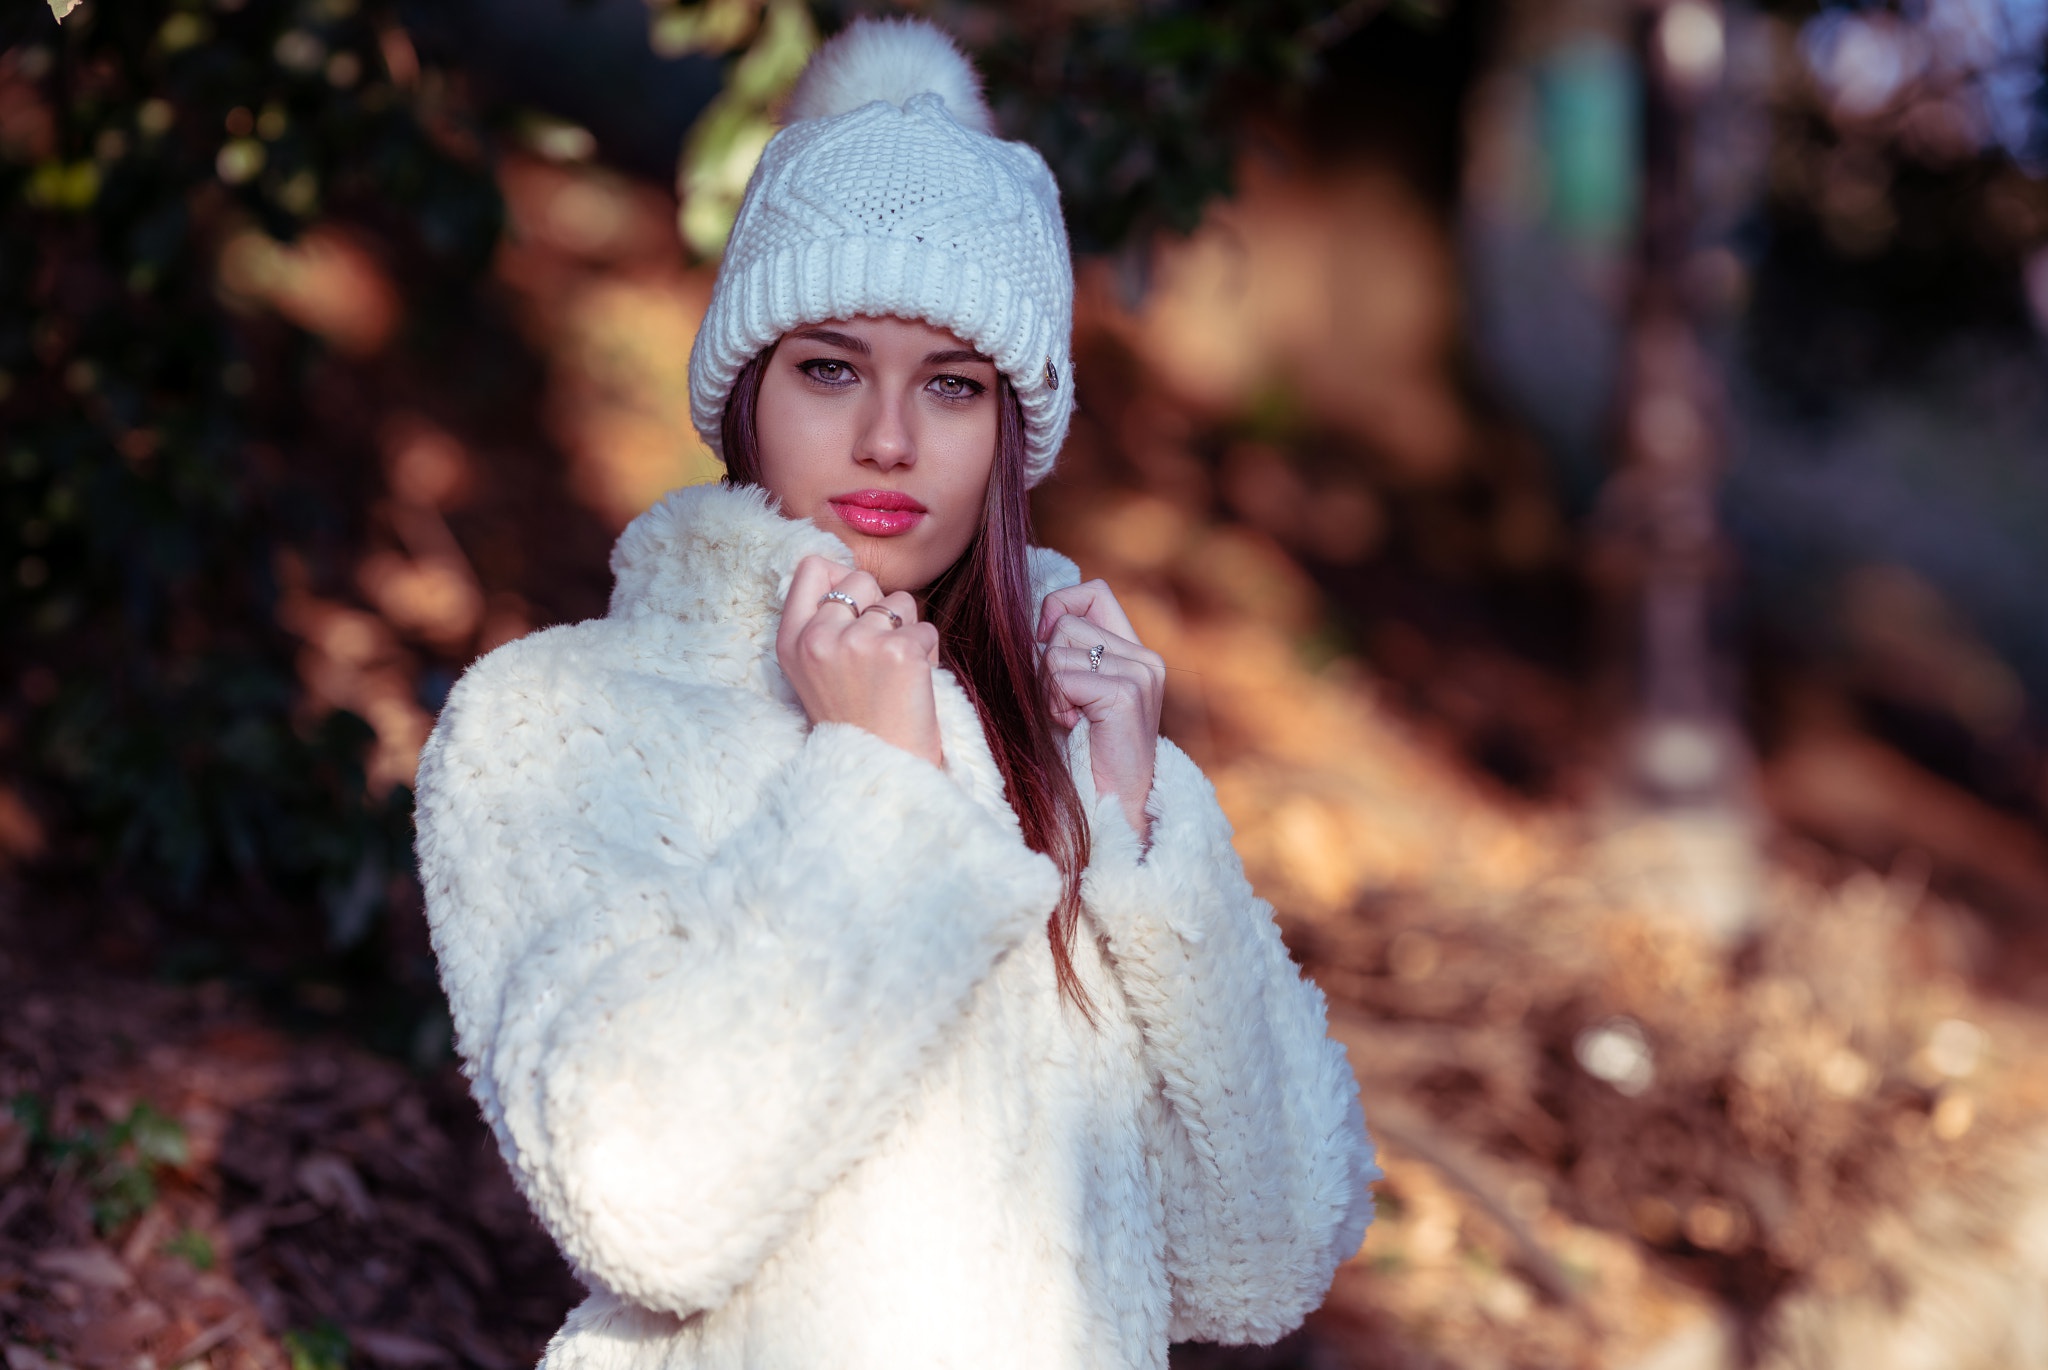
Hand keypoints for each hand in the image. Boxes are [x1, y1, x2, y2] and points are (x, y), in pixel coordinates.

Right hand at [778, 554, 943, 767]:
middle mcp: (820, 638)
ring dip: (907, 630)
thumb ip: (822, 622)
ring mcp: (859, 642)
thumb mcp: (814, 670)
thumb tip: (848, 573)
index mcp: (792, 641)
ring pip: (901, 600)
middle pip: (861, 579)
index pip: (812, 568)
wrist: (882, 770)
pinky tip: (913, 684)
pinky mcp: (900, 652)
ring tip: (894, 672)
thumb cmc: (856, 719)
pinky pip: (927, 628)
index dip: (840, 579)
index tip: (853, 608)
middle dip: (878, 606)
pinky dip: (927, 653)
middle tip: (876, 654)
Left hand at [1036, 580, 1163, 843]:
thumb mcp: (1070, 695)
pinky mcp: (1125, 694)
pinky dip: (1053, 703)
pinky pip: (1061, 675)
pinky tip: (1071, 728)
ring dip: (1046, 687)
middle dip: (1045, 661)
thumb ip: (1062, 653)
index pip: (1091, 592)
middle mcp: (1144, 658)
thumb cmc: (1080, 758)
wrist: (1110, 811)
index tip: (1045, 652)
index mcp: (1135, 653)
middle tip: (1060, 705)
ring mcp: (1139, 674)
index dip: (1057, 610)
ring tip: (1067, 720)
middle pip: (1066, 619)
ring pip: (1057, 647)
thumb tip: (1026, 624)